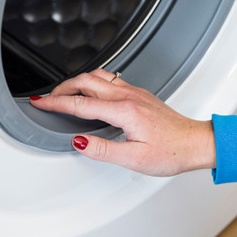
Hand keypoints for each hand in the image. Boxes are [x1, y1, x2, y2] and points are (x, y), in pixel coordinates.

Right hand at [30, 69, 215, 175]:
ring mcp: (135, 92)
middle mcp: (128, 96)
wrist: (196, 143)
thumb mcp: (135, 159)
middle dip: (62, 88)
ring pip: (98, 77)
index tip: (40, 103)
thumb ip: (103, 150)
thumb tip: (79, 143)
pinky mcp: (139, 94)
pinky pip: (109, 80)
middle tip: (48, 99)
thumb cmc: (172, 151)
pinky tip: (91, 92)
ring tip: (64, 93)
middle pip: (86, 81)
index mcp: (124, 111)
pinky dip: (92, 82)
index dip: (56, 103)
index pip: (81, 104)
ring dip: (77, 82)